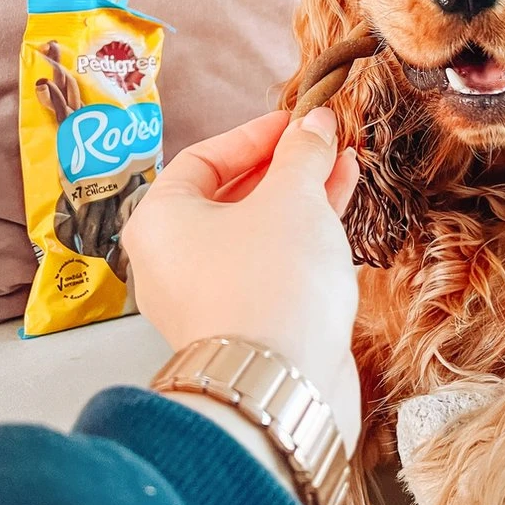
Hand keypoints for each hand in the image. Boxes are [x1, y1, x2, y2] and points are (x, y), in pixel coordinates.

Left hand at [122, 108, 361, 454]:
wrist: (280, 384)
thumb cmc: (270, 281)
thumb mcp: (292, 197)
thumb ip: (303, 153)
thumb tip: (315, 123)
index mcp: (160, 221)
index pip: (204, 158)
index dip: (256, 133)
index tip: (297, 120)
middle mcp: (172, 260)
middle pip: (231, 194)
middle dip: (285, 165)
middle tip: (324, 141)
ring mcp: (208, 296)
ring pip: (257, 230)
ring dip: (302, 196)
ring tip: (344, 165)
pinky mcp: (245, 324)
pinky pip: (271, 264)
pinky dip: (303, 234)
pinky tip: (341, 206)